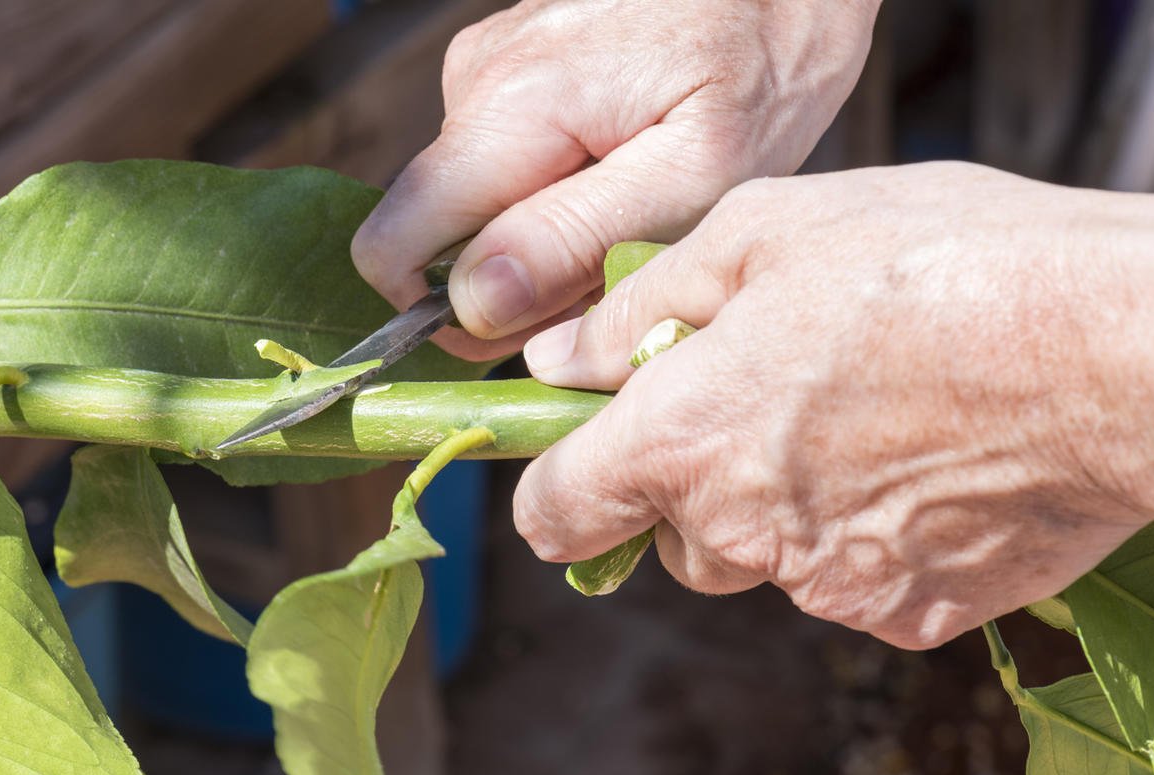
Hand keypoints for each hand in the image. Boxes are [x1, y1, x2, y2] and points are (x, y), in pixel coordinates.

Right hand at [353, 0, 879, 360]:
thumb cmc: (761, 67)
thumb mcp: (691, 176)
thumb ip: (573, 239)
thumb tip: (472, 302)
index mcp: (509, 110)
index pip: (392, 243)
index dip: (441, 310)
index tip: (524, 328)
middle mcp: (476, 84)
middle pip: (437, 235)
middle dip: (515, 282)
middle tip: (611, 275)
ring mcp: (491, 73)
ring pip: (477, 206)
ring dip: (545, 242)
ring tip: (637, 216)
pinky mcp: (515, 73)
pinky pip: (506, 168)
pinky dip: (558, 198)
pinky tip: (626, 181)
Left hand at [514, 161, 1153, 648]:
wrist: (1112, 349)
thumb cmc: (937, 267)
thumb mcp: (763, 233)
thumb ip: (638, 306)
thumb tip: (560, 360)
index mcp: (683, 441)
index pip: (557, 514)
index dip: (557, 485)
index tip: (579, 455)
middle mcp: (741, 533)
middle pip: (670, 535)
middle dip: (694, 480)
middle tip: (765, 396)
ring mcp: (826, 585)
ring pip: (761, 558)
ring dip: (781, 502)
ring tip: (861, 414)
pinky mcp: (907, 613)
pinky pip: (848, 579)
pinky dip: (862, 531)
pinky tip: (919, 458)